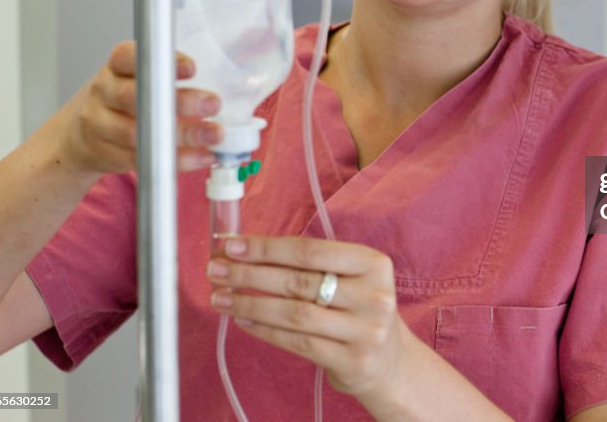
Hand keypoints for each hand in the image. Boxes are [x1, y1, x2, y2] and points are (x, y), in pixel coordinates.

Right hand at [51, 41, 223, 174]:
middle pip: (135, 95)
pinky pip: (142, 159)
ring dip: (183, 134)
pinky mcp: (105, 153)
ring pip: (138, 131)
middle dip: (179, 100)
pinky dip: (176, 160)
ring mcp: (100, 124)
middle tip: (213, 103)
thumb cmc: (122, 101)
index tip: (191, 68)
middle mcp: (104, 92)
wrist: (80, 138)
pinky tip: (202, 156)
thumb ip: (169, 74)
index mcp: (117, 67)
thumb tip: (228, 76)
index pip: (129, 56)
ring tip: (214, 135)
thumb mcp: (138, 78)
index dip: (161, 61)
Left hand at [207, 236, 408, 398]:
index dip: (267, 248)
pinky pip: (297, 343)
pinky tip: (243, 320)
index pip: (311, 251)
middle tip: (216, 269)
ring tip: (221, 297)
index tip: (232, 245)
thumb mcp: (351, 278)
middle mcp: (373, 296)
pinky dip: (265, 330)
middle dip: (250, 275)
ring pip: (294, 314)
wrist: (389, 360)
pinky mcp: (352, 361)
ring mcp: (365, 331)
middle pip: (299, 282)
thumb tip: (247, 251)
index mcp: (373, 264)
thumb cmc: (359, 308)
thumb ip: (312, 264)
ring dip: (250, 304)